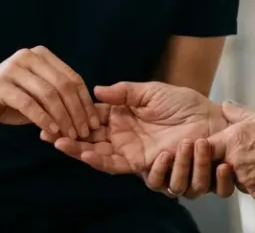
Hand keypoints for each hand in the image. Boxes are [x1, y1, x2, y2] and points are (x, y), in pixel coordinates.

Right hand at [0, 46, 97, 138]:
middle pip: (63, 85)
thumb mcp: (36, 96)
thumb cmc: (7, 100)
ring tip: (71, 135)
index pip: (72, 78)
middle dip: (78, 111)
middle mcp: (29, 57)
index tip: (95, 122)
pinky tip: (52, 131)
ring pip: (48, 94)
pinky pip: (29, 103)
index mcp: (42, 56)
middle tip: (86, 132)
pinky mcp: (0, 85)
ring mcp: (14, 69)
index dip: (86, 101)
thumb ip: (57, 99)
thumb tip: (86, 117)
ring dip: (63, 117)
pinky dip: (43, 119)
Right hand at [43, 81, 226, 197]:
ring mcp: (129, 149)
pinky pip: (115, 165)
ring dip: (77, 149)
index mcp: (122, 114)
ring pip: (97, 153)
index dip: (71, 115)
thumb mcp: (151, 91)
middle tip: (45, 131)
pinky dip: (98, 160)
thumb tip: (95, 89)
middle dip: (66, 135)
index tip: (50, 112)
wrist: (209, 121)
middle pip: (88, 137)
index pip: (90, 116)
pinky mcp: (140, 162)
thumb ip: (124, 92)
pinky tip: (85, 152)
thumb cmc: (185, 103)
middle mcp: (122, 134)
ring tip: (60, 142)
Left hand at [207, 102, 254, 203]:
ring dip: (245, 172)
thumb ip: (240, 113)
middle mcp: (234, 162)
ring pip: (236, 178)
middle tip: (249, 153)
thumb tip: (225, 106)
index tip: (218, 145)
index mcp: (233, 140)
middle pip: (219, 164)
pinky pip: (252, 189)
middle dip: (228, 161)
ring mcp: (244, 180)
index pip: (206, 147)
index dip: (209, 147)